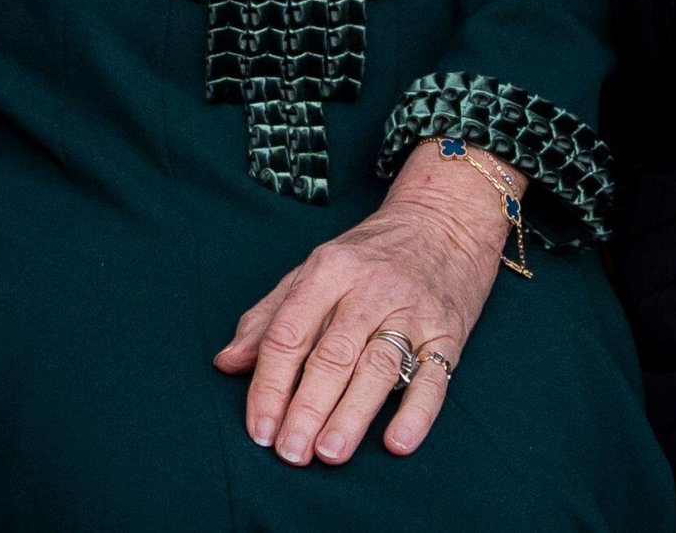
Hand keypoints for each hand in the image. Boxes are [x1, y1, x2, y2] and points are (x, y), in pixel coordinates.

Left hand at [214, 144, 519, 465]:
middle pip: (332, 353)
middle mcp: (368, 288)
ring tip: (329, 453)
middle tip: (290, 453)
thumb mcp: (315, 270)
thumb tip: (227, 362)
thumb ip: (269, 316)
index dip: (269, 384)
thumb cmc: (370, 255)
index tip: (260, 430)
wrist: (444, 221)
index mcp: (327, 270)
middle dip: (307, 406)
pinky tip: (397, 442)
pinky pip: (434, 376)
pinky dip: (416, 412)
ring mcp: (412, 310)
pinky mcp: (448, 332)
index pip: (289, 333)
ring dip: (352, 413)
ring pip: (377, 366)